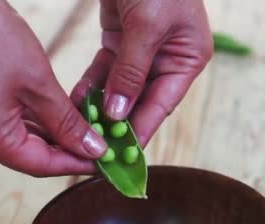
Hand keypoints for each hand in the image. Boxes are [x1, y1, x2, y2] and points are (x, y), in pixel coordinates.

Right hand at [0, 0, 106, 176]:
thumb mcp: (39, 83)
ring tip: (81, 128)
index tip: (104, 161)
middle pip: (27, 155)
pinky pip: (0, 124)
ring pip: (15, 139)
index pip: (41, 166)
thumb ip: (67, 122)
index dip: (76, 164)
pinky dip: (27, 121)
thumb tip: (93, 149)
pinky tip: (52, 115)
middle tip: (98, 143)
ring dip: (48, 134)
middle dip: (64, 149)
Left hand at [71, 0, 212, 146]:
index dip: (143, 131)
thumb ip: (131, 70)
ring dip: (100, 106)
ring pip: (119, 89)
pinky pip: (104, 70)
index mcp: (187, 59)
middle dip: (118, 123)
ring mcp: (141, 52)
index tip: (125, 157)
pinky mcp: (120, 40)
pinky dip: (92, 84)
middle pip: (140, 101)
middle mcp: (167, 59)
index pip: (162, 104)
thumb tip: (118, 112)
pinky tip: (78, 100)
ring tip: (82, 128)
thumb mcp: (146, 26)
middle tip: (98, 148)